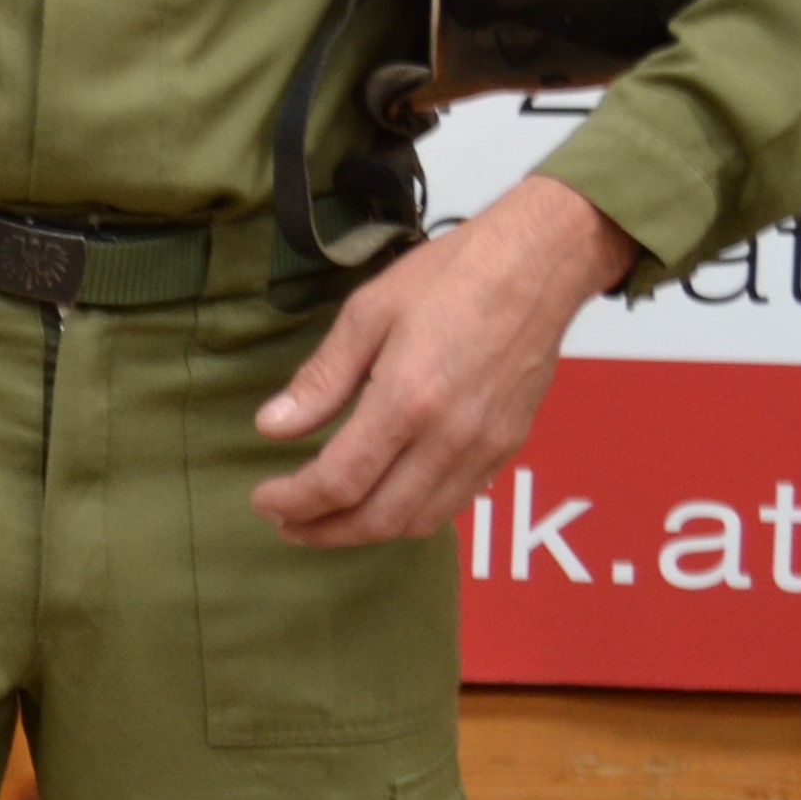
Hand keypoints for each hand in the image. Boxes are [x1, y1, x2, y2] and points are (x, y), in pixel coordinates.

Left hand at [253, 172, 636, 547]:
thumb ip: (321, 379)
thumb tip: (272, 427)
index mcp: (408, 401)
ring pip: (421, 521)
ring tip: (326, 520)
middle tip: (286, 524)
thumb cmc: (450, 278)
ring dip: (367, 531)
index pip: (341, 480)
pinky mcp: (508, 447)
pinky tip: (384, 498)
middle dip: (325, 531)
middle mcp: (451, 437)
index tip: (263, 501)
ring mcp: (486, 448)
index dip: (295, 501)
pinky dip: (412, 515)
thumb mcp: (367, 314)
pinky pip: (455, 503)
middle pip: (380, 517)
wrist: (537, 268)